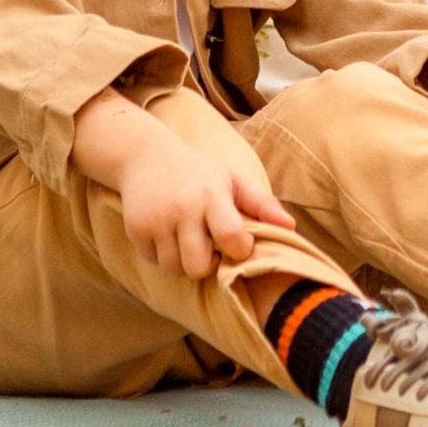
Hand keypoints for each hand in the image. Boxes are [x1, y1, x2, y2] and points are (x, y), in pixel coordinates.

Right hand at [115, 139, 293, 277]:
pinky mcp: (136, 229)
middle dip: (207, 265)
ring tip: (188, 239)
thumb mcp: (231, 180)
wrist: (145, 157)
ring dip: (184, 261)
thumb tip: (291, 227)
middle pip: (198, 266)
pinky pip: (153, 261)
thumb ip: (261, 203)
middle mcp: (183, 208)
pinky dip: (162, 254)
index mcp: (212, 194)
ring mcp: (156, 220)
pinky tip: (167, 234)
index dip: (239, 250)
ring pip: (175, 269)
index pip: (231, 237)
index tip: (238, 244)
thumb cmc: (198, 173)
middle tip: (208, 246)